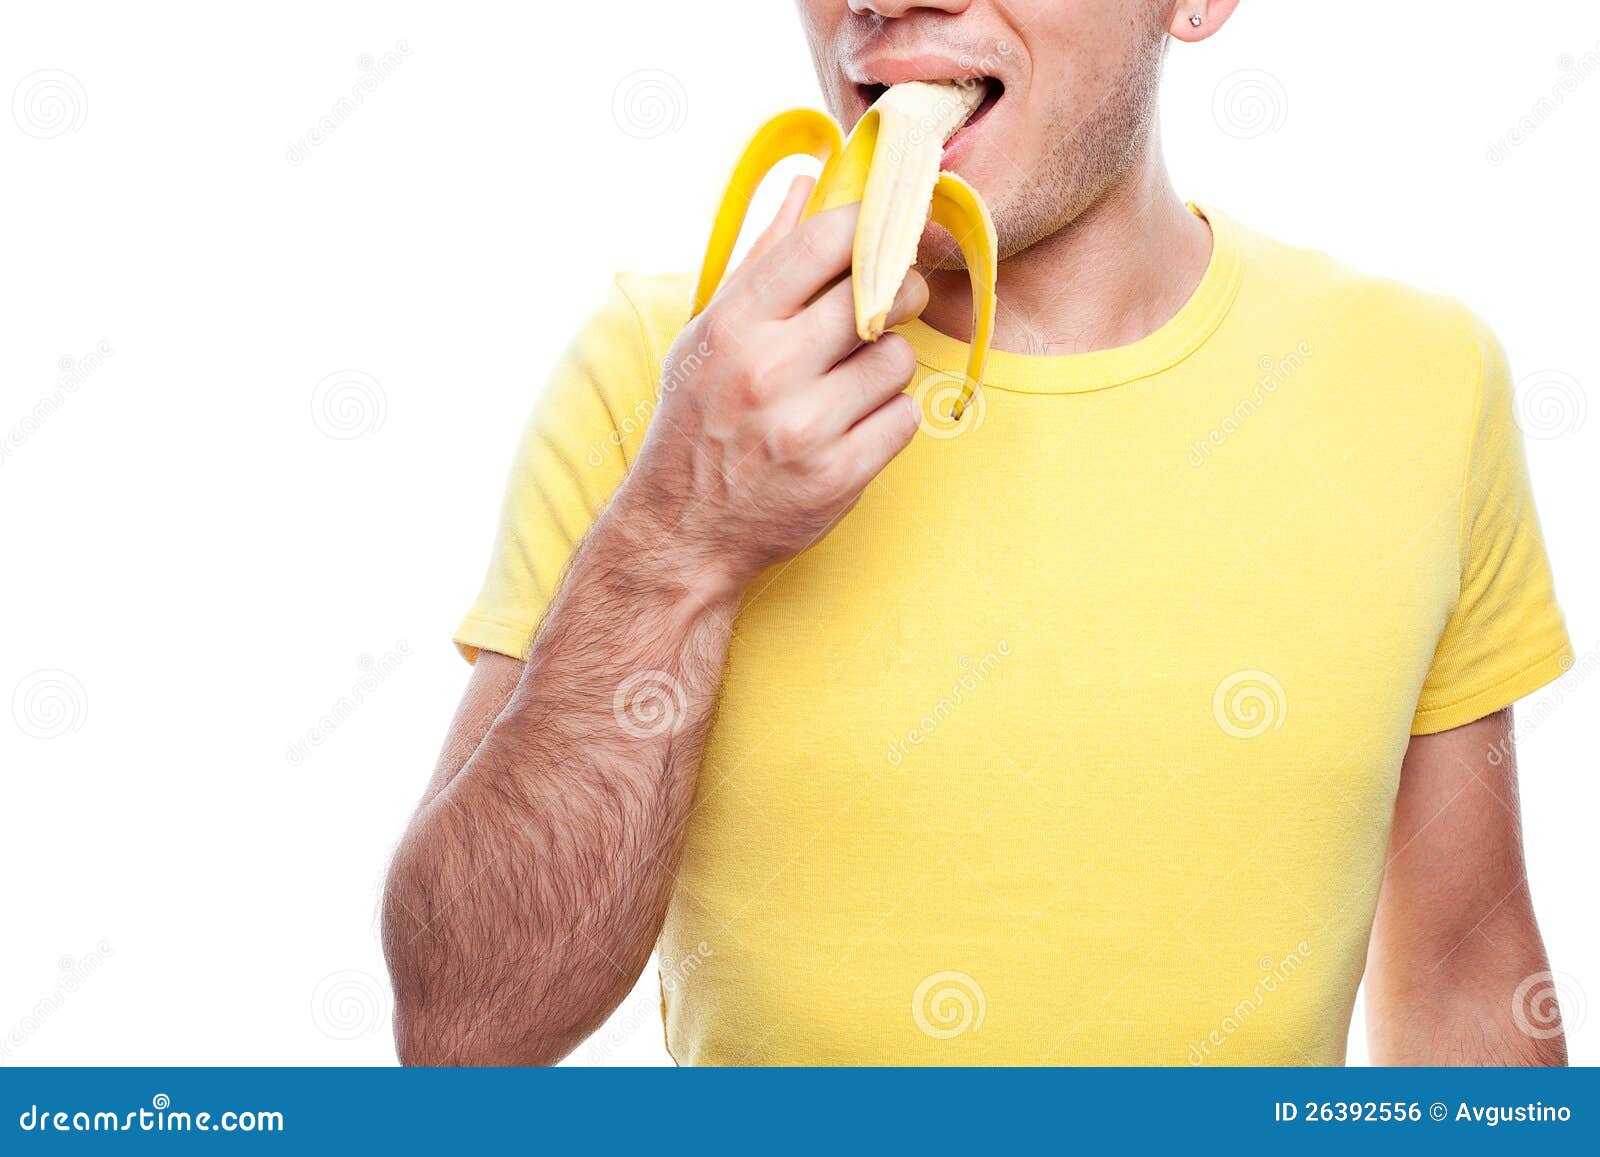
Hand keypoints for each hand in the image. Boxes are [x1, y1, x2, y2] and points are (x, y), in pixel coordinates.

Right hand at [609, 175, 927, 598]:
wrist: (683, 531)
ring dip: (888, 368)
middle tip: (892, 305)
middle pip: (881, 297)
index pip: (825, 242)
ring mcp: (804, 427)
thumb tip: (808, 183)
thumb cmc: (697, 421)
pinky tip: (855, 426)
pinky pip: (904, 419)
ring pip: (899, 360)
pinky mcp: (837, 476)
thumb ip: (763, 260)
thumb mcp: (709, 335)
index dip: (872, 228)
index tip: (891, 234)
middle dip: (900, 294)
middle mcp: (767, 371)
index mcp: (735, 325)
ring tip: (852, 384)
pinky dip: (890, 419)